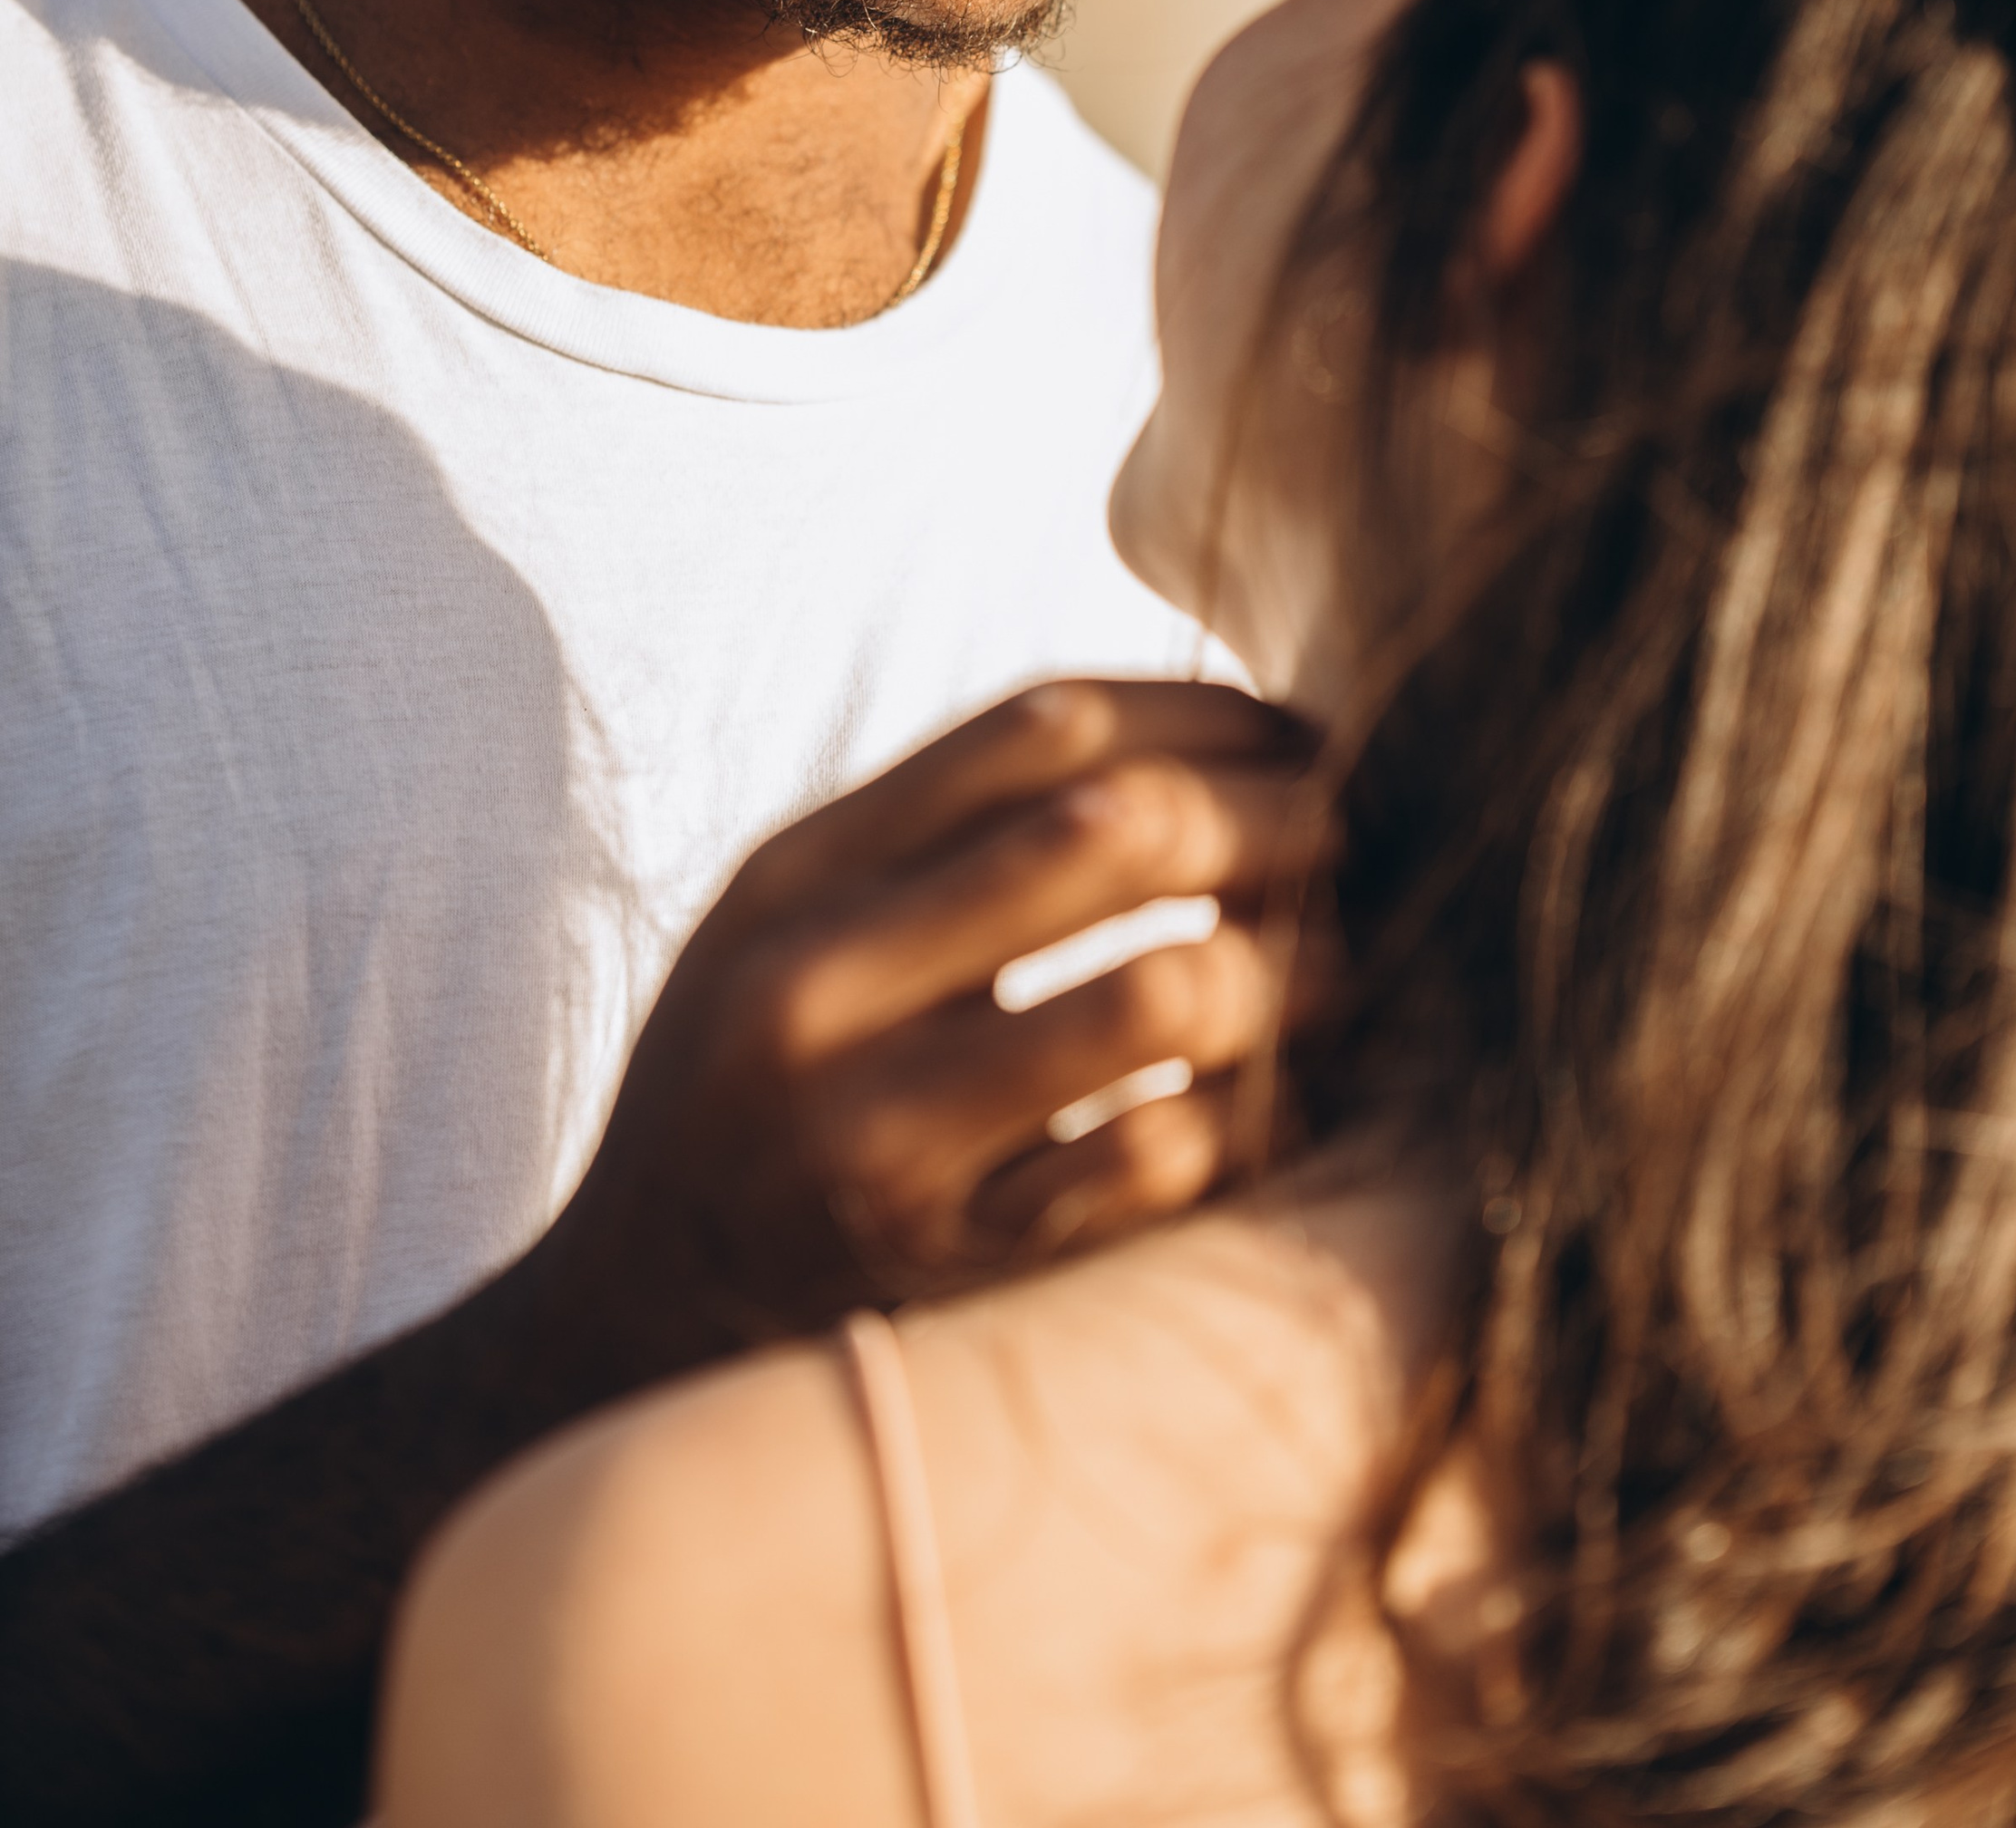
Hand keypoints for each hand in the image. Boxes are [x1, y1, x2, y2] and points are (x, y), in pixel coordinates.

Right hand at [516, 680, 1336, 1389]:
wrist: (619, 1347)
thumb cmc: (749, 1107)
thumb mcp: (785, 940)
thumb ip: (936, 837)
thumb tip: (1172, 739)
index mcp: (789, 883)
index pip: (1040, 727)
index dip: (1206, 713)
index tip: (1297, 729)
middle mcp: (817, 994)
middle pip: (1113, 829)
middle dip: (1276, 814)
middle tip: (1350, 835)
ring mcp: (880, 1140)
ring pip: (1164, 989)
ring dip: (1293, 968)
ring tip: (1338, 970)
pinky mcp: (950, 1276)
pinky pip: (1163, 1161)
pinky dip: (1250, 1120)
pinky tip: (1280, 1108)